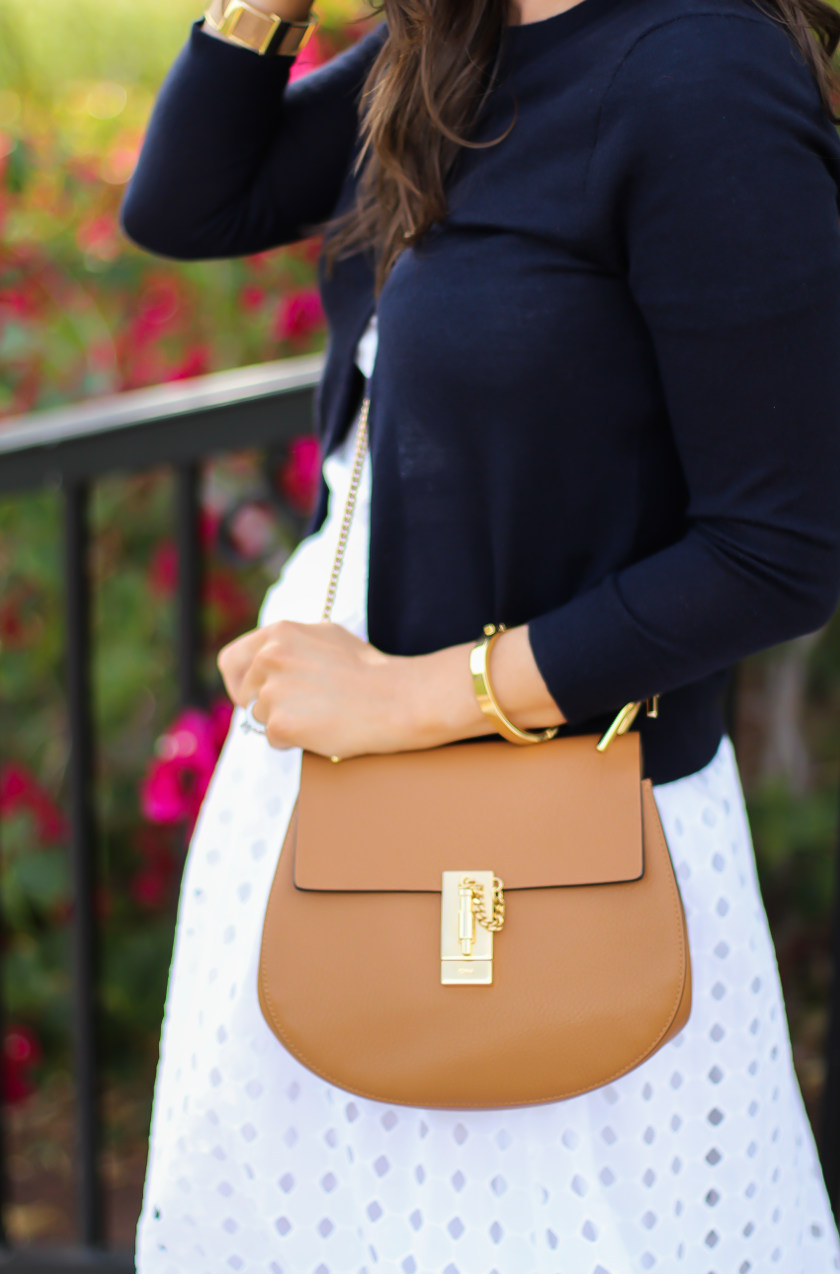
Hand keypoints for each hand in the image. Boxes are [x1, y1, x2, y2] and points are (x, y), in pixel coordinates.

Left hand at [218, 619, 564, 756]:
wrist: (398, 698)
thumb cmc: (370, 670)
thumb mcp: (326, 637)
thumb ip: (290, 644)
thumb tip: (264, 658)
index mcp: (279, 632)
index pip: (231, 660)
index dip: (239, 681)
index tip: (252, 694)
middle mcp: (269, 657)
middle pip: (244, 694)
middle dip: (263, 706)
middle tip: (294, 711)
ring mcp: (273, 691)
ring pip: (259, 719)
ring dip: (284, 723)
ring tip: (321, 716)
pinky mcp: (282, 724)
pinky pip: (273, 740)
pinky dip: (294, 742)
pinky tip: (323, 730)